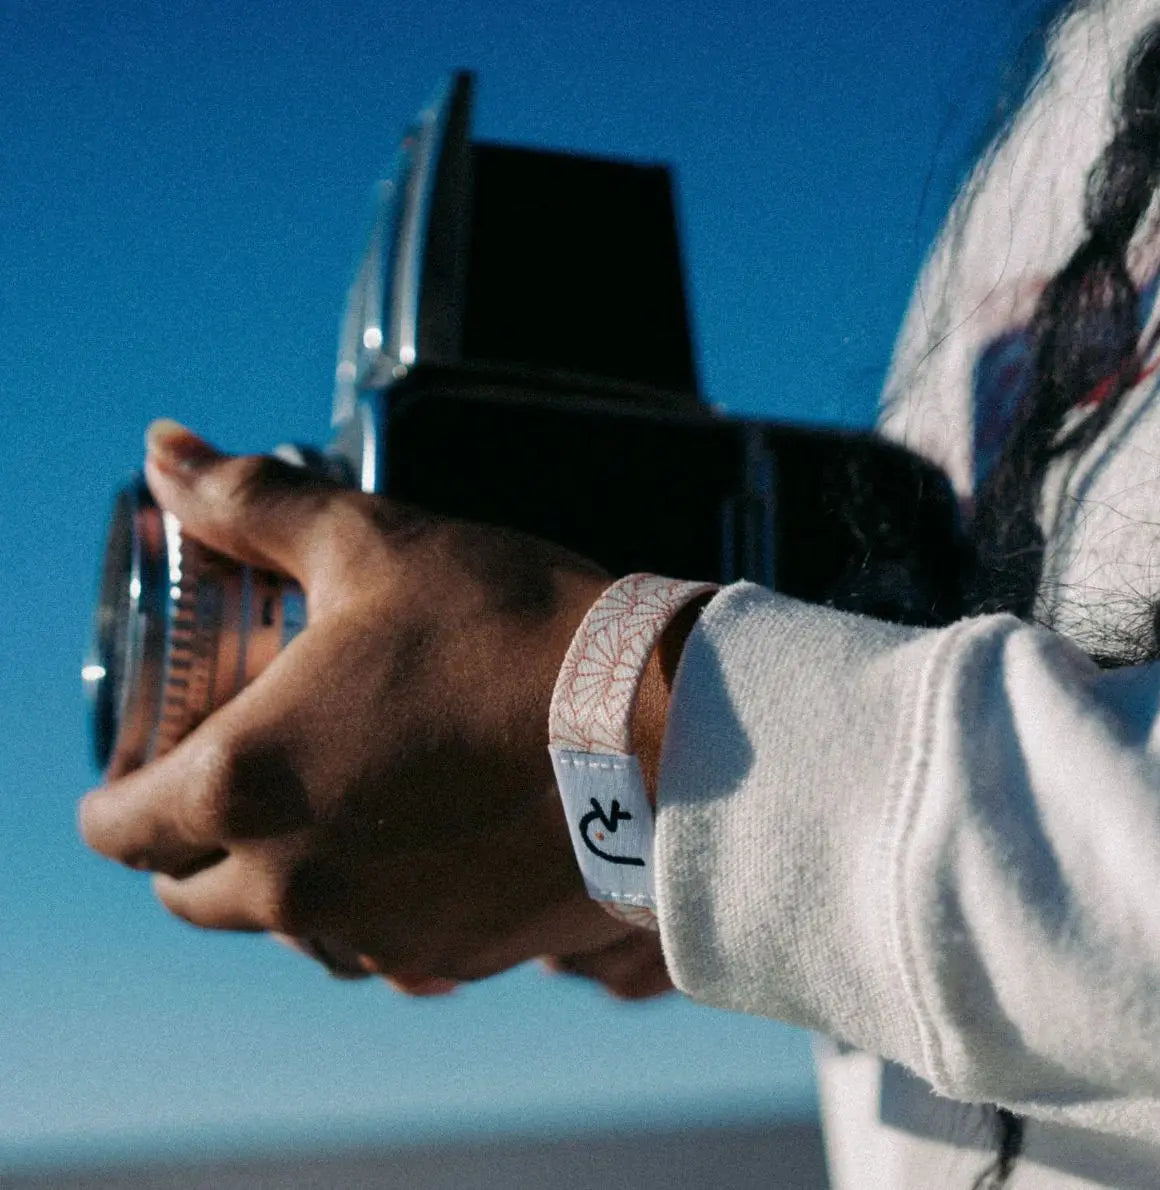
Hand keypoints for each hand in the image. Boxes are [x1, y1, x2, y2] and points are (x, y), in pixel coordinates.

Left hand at [78, 422, 662, 986]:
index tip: (144, 773)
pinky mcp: (451, 957)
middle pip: (190, 892)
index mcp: (243, 785)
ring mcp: (374, 933)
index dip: (116, 799)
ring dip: (286, 879)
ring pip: (285, 927)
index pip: (117, 830)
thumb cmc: (504, 631)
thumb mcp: (369, 545)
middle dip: (192, 845)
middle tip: (240, 780)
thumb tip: (166, 450)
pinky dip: (374, 905)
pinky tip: (421, 845)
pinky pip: (378, 949)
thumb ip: (250, 503)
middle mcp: (292, 884)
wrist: (654, 730)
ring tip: (337, 809)